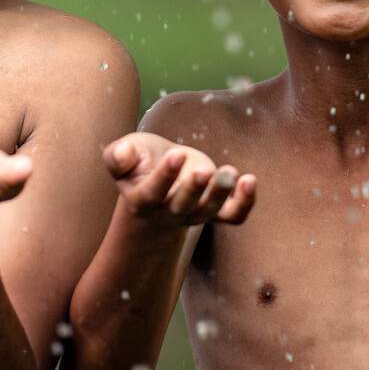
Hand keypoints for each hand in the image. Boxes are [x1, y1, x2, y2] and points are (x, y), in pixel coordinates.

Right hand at [104, 132, 255, 227]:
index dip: (164, 176)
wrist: (158, 173)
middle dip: (194, 188)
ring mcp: (194, 213)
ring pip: (210, 210)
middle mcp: (169, 211)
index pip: (153, 193)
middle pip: (183, 206)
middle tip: (204, 170)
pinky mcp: (215, 209)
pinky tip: (250, 181)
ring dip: (221, 193)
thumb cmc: (138, 160)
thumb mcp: (123, 153)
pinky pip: (233, 215)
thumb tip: (121, 154)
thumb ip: (118, 156)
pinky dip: (244, 203)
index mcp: (142, 199)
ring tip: (230, 172)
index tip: (175, 154)